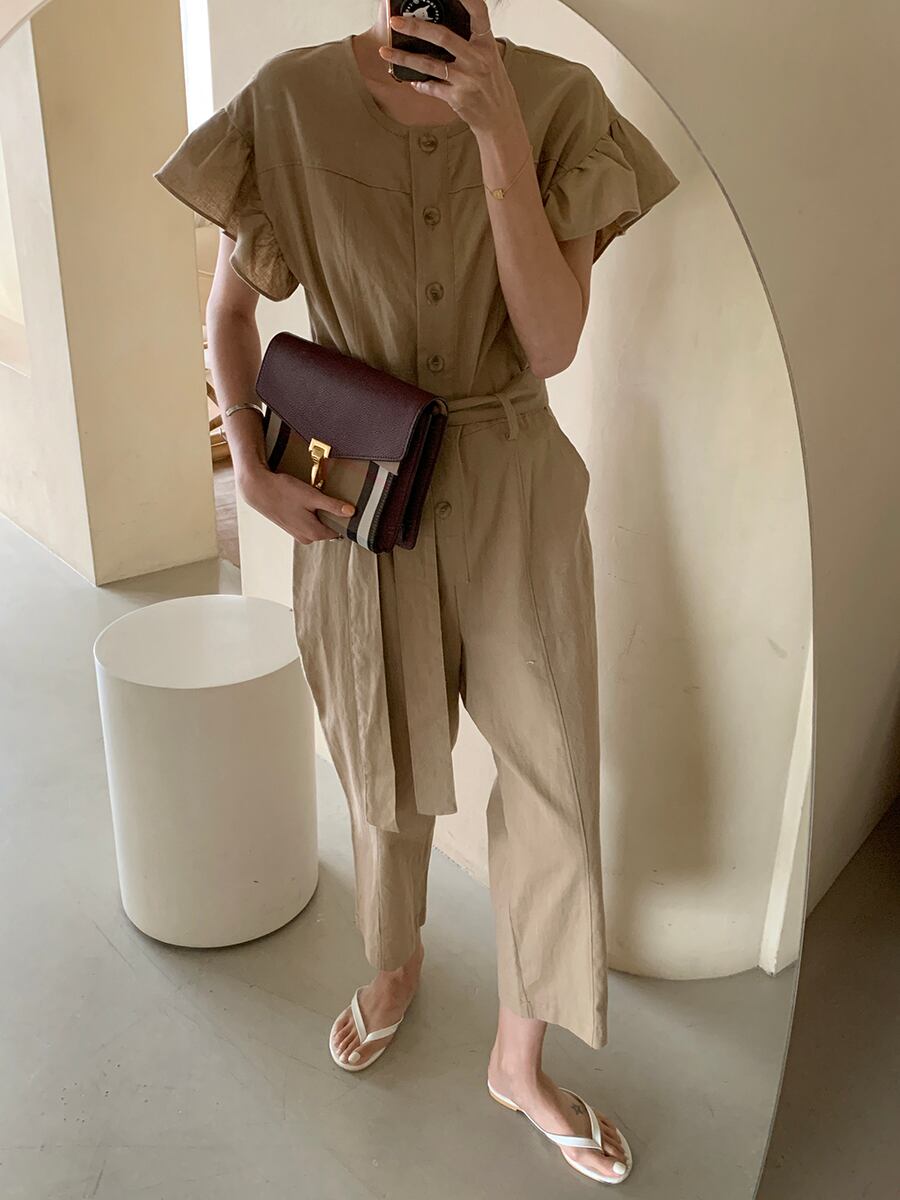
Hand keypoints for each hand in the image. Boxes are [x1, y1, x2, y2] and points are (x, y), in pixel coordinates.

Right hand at [239, 465, 354, 545]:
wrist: (258, 489)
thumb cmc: (284, 491)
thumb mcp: (312, 496)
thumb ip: (333, 506)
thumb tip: (352, 512)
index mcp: (314, 533)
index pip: (339, 530)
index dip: (344, 518)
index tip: (346, 505)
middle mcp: (307, 538)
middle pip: (329, 528)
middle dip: (331, 515)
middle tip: (328, 497)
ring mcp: (298, 534)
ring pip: (318, 525)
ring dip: (319, 513)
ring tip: (314, 498)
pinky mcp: (291, 528)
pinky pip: (308, 523)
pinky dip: (310, 513)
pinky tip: (304, 501)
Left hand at [379, 0, 518, 135]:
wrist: (500, 118)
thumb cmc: (492, 85)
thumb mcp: (489, 58)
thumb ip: (471, 42)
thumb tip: (441, 28)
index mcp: (486, 44)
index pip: (478, 12)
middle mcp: (478, 59)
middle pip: (443, 37)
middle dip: (415, 27)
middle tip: (395, 22)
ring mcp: (467, 79)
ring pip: (430, 64)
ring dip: (404, 58)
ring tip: (385, 52)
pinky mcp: (458, 98)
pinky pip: (432, 87)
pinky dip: (420, 84)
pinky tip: (412, 80)